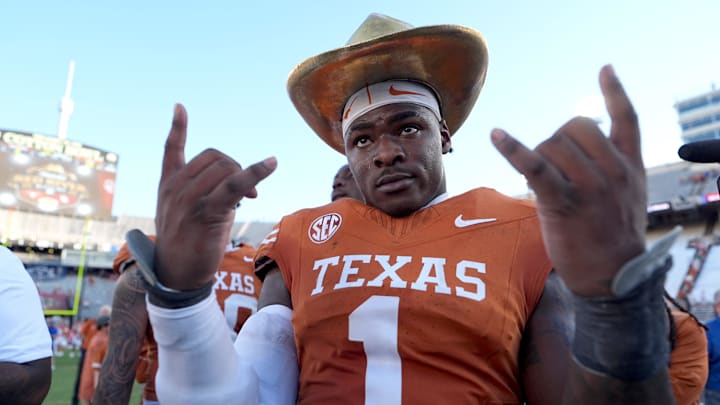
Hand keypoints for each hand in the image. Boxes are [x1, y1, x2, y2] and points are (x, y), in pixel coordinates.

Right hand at [155, 104, 276, 289]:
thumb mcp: (187, 214)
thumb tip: (242, 186)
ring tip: (250, 197)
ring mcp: (188, 199)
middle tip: (248, 191)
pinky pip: (234, 184)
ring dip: (245, 177)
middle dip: (235, 167)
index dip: (177, 128)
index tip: (180, 107)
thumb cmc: (187, 246)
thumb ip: (205, 193)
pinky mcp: (206, 212)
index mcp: (167, 185)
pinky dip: (255, 172)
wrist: (176, 277)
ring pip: (225, 168)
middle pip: (214, 156)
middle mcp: (175, 187)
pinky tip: (271, 163)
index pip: (171, 149)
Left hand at [492, 65, 646, 295]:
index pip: (627, 118)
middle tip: (555, 170)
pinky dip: (513, 149)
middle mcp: (614, 171)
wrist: (613, 277)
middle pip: (575, 127)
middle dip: (557, 141)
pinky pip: (536, 166)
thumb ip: (613, 166)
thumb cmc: (612, 236)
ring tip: (545, 182)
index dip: (614, 92)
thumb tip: (577, 143)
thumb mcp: (628, 195)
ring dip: (540, 155)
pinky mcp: (564, 202)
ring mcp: (591, 187)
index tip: (604, 69)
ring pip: (553, 144)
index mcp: (631, 165)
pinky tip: (496, 135)